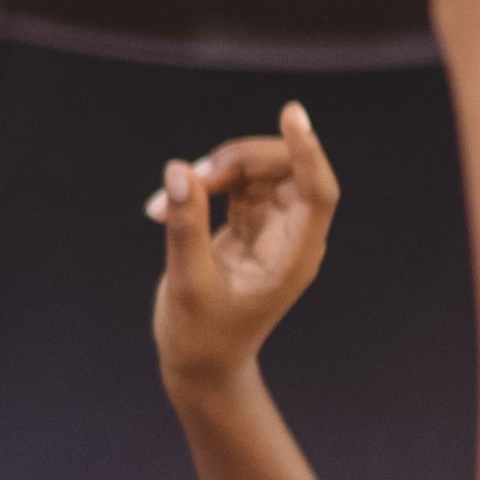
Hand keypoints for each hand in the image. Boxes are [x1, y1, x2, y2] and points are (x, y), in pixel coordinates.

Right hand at [150, 106, 341, 396]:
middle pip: (282, 171)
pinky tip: (166, 208)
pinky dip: (203, 185)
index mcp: (295, 257)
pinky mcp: (249, 224)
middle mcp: (292, 236)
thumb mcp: (188, 284)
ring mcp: (272, 228)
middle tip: (187, 183)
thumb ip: (185, 227)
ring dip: (214, 172)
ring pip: (256, 171)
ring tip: (163, 206)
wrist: (200, 364)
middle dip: (235, 162)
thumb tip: (180, 170)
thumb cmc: (200, 337)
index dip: (307, 152)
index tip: (292, 114)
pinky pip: (235, 184)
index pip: (316, 192)